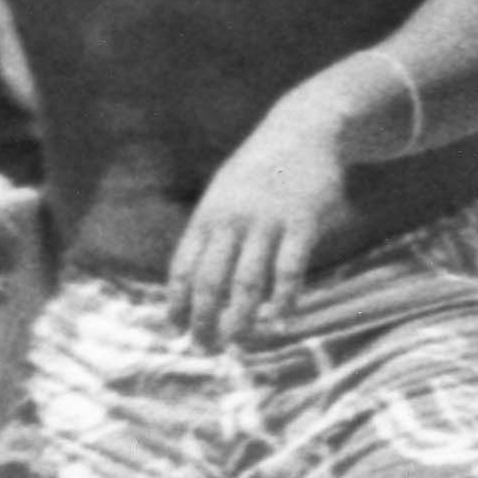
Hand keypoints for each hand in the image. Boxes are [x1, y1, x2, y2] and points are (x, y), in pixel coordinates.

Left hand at [168, 93, 355, 346]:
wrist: (303, 129)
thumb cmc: (261, 167)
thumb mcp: (224, 191)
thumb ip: (212, 229)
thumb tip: (196, 274)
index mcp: (207, 216)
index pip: (183, 268)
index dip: (176, 302)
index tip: (174, 330)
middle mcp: (232, 222)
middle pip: (210, 281)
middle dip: (203, 319)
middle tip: (204, 348)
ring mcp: (267, 223)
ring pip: (247, 281)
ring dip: (239, 317)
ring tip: (236, 343)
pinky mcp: (302, 223)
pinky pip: (290, 269)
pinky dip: (284, 299)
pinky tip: (281, 321)